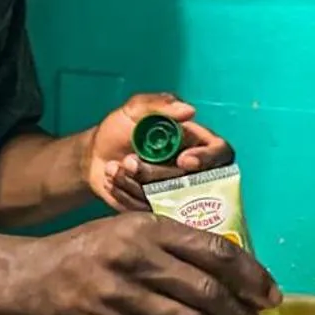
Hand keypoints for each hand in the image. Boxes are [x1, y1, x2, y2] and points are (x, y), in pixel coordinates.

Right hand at [25, 213, 281, 314]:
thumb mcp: (129, 232)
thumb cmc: (90, 253)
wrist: (34, 280)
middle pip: (208, 290)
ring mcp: (123, 296)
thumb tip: (231, 277)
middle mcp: (138, 258)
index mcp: (148, 228)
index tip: (270, 296)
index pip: (214, 250)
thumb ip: (174, 247)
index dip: (250, 275)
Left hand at [85, 93, 234, 212]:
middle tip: (129, 161)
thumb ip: (160, 105)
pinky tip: (113, 178)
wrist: (94, 155)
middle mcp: (191, 171)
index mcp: (195, 142)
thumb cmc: (119, 128)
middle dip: (156, 173)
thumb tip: (190, 111)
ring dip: (137, 182)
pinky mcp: (156, 209)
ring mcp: (174, 193)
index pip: (220, 153)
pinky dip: (126, 194)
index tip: (183, 160)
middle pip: (192, 181)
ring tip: (115, 167)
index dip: (208, 159)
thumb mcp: (135, 109)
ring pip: (169, 198)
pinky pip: (148, 210)